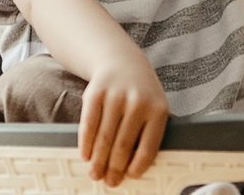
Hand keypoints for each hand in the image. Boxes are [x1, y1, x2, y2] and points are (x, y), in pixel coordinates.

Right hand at [78, 60, 169, 185]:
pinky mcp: (95, 94)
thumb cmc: (141, 94)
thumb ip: (149, 132)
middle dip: (114, 168)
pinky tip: (85, 156)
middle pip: (123, 145)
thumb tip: (135, 167)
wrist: (122, 62)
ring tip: (95, 173)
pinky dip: (86, 144)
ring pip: (104, 138)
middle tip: (109, 182)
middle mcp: (138, 102)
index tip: (130, 176)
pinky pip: (89, 125)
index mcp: (158, 110)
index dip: (138, 166)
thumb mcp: (154, 107)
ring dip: (98, 161)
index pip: (148, 147)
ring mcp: (116, 97)